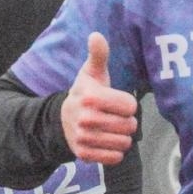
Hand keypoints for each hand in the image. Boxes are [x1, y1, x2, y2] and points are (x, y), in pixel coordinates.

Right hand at [61, 32, 138, 164]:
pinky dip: (114, 152)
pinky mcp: (84, 154)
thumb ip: (98, 55)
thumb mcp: (91, 73)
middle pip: (129, 126)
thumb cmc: (85, 93)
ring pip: (124, 143)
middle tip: (114, 117)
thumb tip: (96, 35)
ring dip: (122, 137)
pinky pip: (114, 158)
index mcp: (91, 97)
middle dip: (127, 122)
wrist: (62, 119)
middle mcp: (85, 119)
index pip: (130, 106)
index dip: (127, 104)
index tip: (115, 102)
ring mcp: (83, 138)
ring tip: (110, 129)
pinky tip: (106, 142)